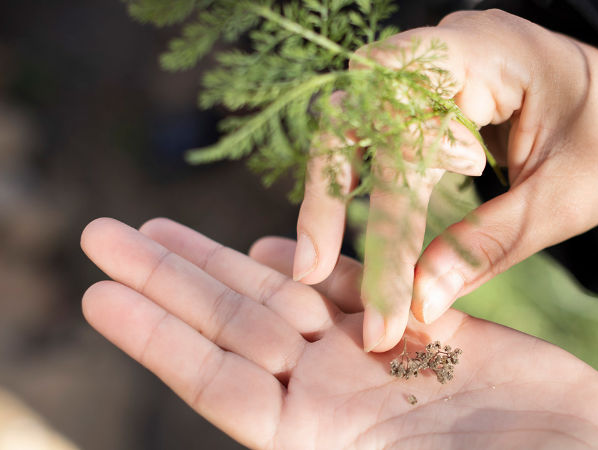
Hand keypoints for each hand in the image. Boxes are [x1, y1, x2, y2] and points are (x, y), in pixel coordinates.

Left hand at [81, 218, 597, 448]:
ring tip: (162, 229)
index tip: (100, 294)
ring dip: (224, 261)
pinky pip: (360, 284)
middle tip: (105, 234)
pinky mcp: (431, 323)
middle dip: (171, 281)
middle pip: (236, 328)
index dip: (159, 338)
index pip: (219, 383)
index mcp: (325, 439)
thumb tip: (274, 443)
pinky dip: (319, 259)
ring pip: (285, 297)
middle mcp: (340, 394)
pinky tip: (276, 239)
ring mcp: (382, 356)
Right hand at [295, 9, 597, 351]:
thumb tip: (421, 303)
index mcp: (487, 53)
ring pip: (356, 124)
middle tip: (312, 269)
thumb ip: (490, 245)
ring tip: (321, 260)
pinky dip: (363, 183)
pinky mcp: (429, 95)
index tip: (374, 288)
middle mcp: (445, 49)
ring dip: (335, 191)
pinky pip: (378, 135)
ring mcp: (432, 67)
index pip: (407, 130)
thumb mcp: (564, 198)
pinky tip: (353, 227)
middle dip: (330, 193)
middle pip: (357, 112)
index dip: (383, 211)